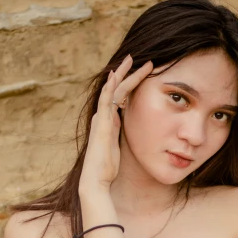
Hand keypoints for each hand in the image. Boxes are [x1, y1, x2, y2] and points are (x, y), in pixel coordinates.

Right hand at [79, 55, 153, 190]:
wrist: (96, 179)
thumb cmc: (107, 167)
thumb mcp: (118, 146)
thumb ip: (120, 134)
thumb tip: (126, 125)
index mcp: (108, 121)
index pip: (120, 97)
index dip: (129, 83)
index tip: (141, 72)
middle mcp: (103, 116)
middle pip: (115, 89)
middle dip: (127, 73)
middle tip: (137, 59)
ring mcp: (101, 118)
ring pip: (111, 90)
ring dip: (121, 75)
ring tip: (132, 60)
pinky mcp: (101, 124)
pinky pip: (106, 100)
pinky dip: (110, 87)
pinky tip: (115, 75)